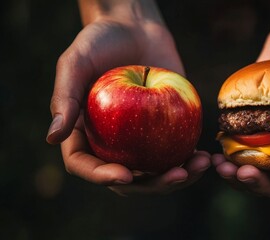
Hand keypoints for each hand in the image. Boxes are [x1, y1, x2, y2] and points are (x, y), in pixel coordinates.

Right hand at [46, 3, 209, 194]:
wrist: (135, 27)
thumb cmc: (99, 40)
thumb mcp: (75, 61)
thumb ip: (63, 97)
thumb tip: (52, 137)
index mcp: (84, 133)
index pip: (86, 165)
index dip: (102, 176)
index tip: (126, 174)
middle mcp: (111, 141)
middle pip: (128, 178)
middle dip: (153, 184)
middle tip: (178, 175)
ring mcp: (140, 138)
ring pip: (156, 170)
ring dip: (179, 176)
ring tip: (200, 165)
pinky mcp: (164, 128)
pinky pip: (176, 150)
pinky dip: (190, 158)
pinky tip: (206, 156)